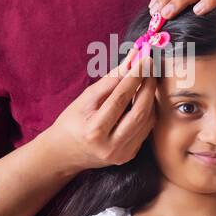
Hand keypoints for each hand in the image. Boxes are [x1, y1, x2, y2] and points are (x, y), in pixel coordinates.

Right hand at [47, 51, 156, 171]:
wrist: (64, 153)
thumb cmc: (72, 122)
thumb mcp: (85, 99)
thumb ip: (110, 80)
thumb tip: (131, 59)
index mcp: (94, 131)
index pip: (120, 99)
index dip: (134, 77)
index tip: (143, 59)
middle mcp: (110, 146)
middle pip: (139, 112)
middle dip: (148, 87)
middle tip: (151, 68)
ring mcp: (121, 154)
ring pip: (147, 121)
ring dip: (150, 98)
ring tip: (148, 80)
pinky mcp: (128, 156)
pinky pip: (145, 130)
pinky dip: (147, 111)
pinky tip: (144, 98)